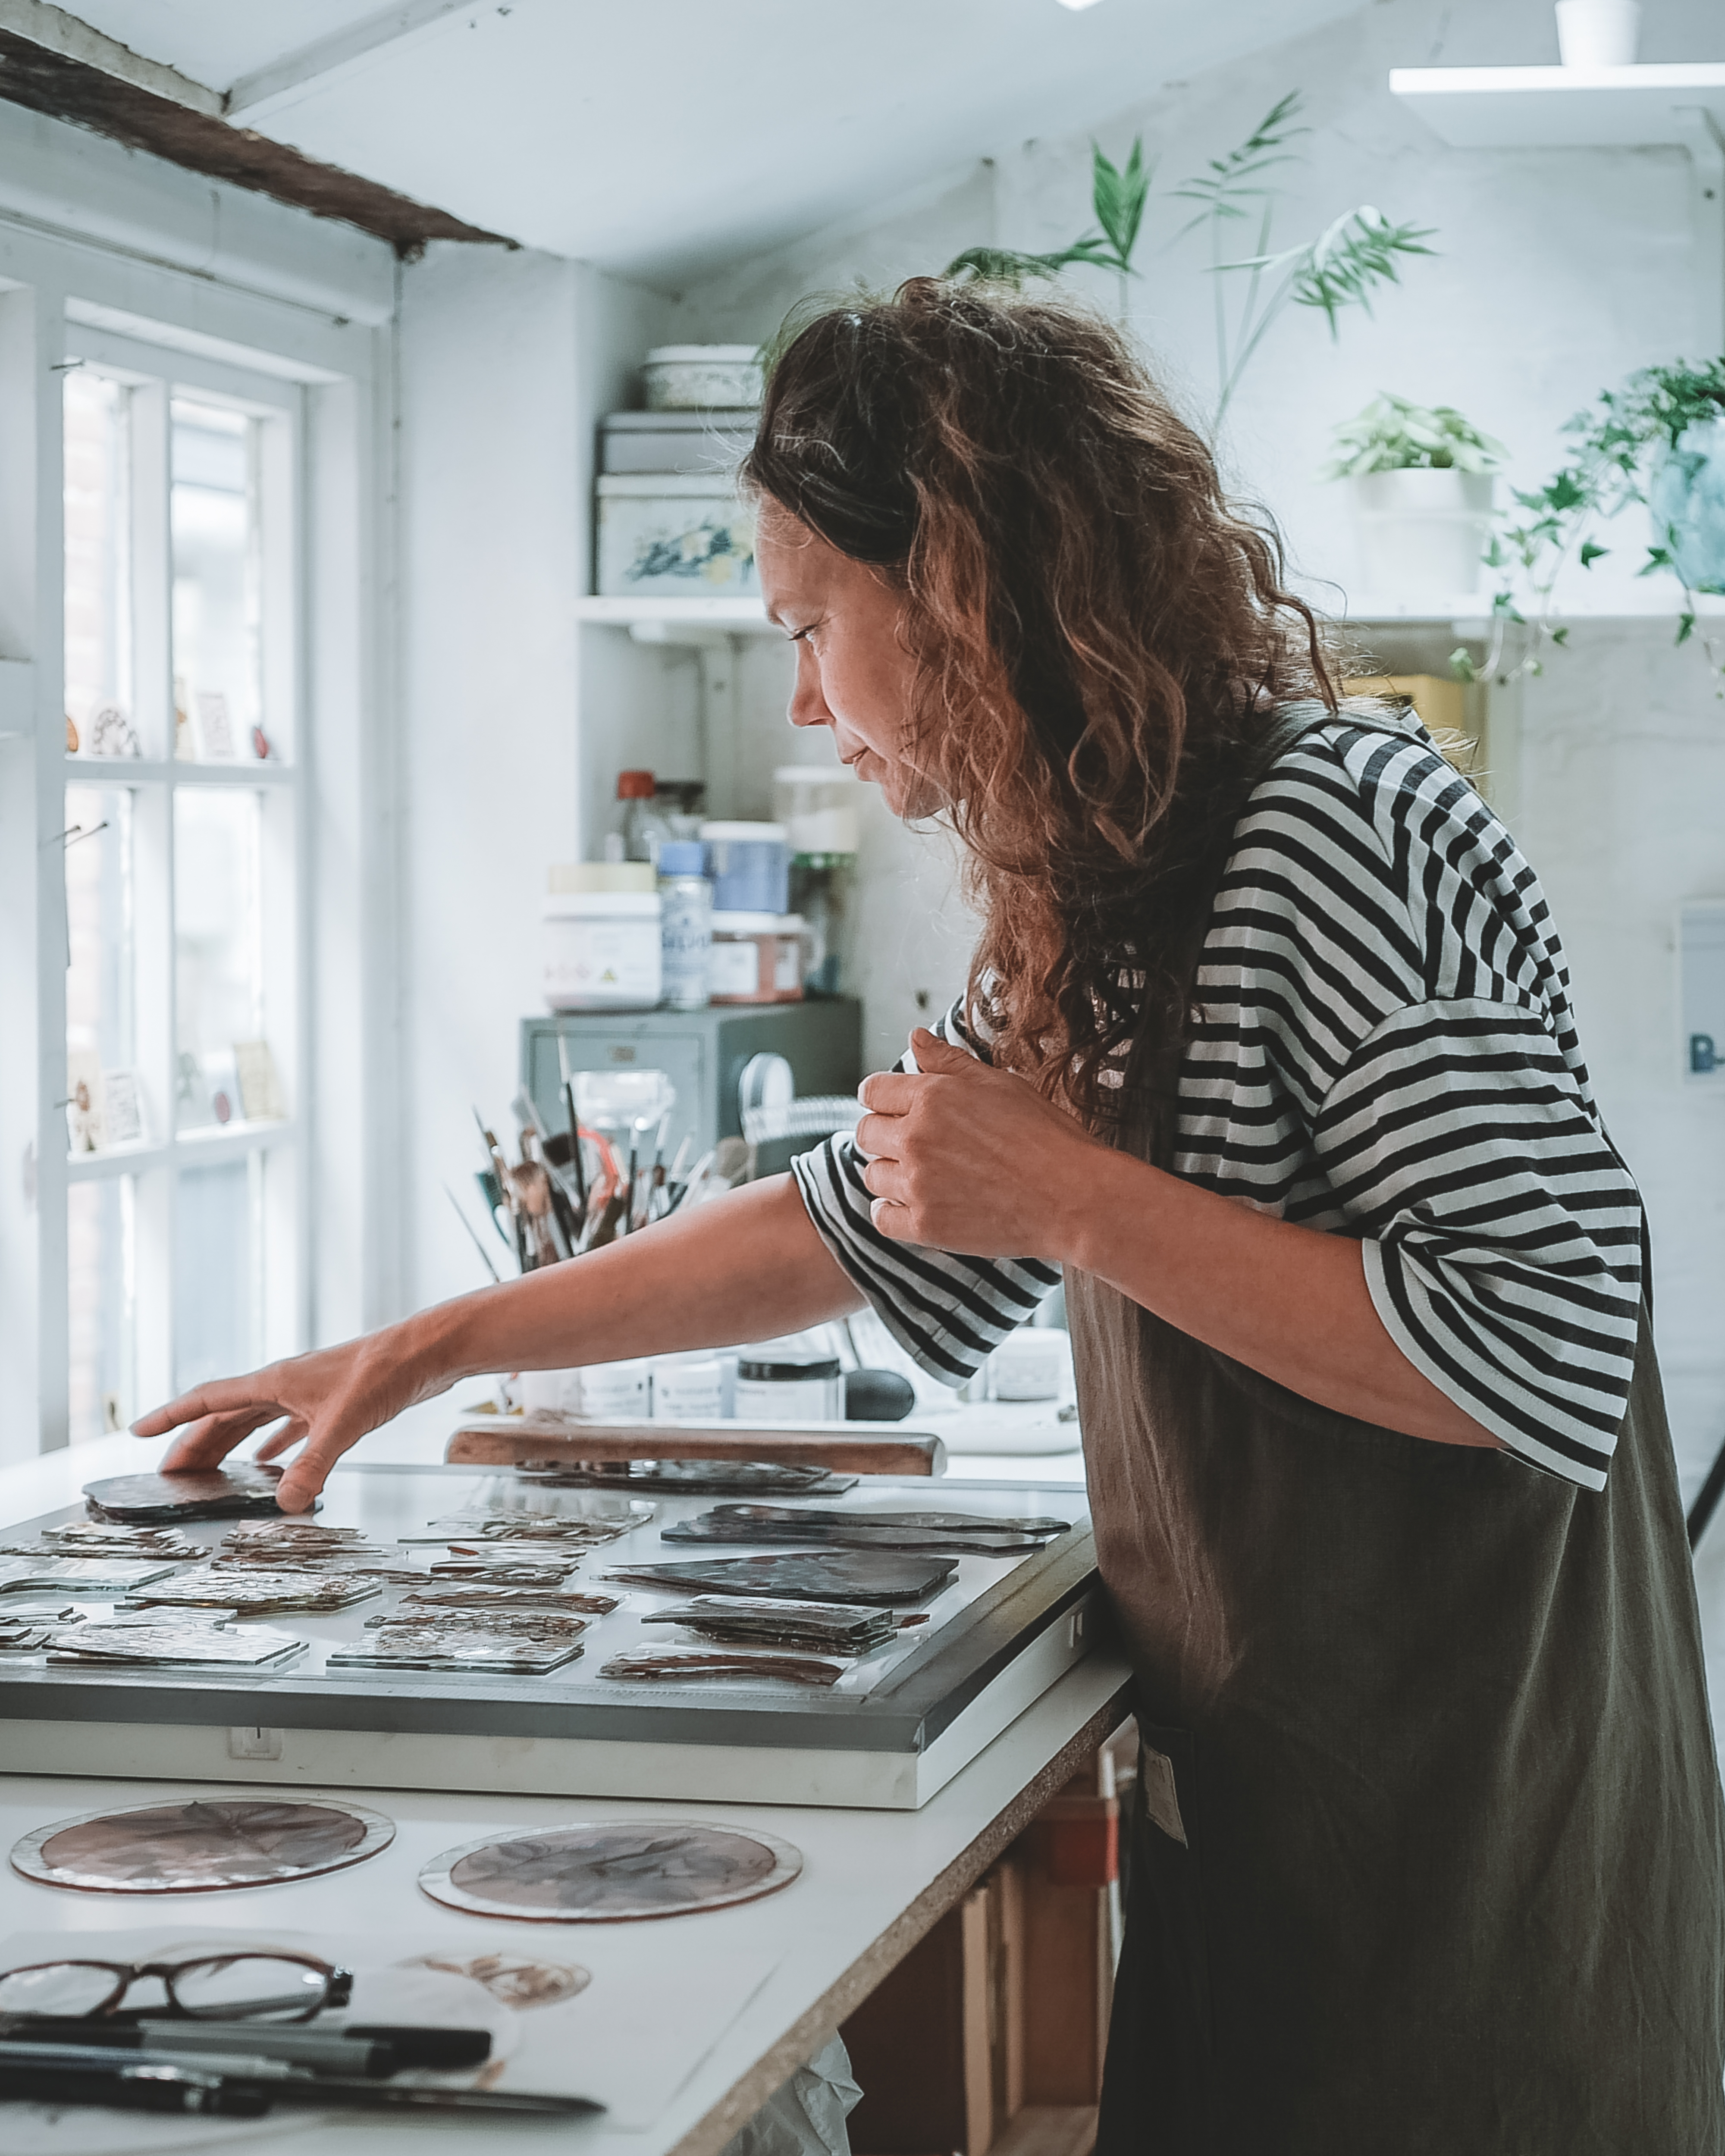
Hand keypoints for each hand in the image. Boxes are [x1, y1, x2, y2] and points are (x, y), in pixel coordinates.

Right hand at [130, 1326, 445, 1512]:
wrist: (426, 1351)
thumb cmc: (385, 1372)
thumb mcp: (345, 1423)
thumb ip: (314, 1466)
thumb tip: (285, 1505)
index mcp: (274, 1382)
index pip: (208, 1400)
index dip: (171, 1417)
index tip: (137, 1431)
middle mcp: (284, 1384)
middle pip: (225, 1416)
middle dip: (194, 1444)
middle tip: (169, 1474)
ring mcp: (308, 1391)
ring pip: (254, 1421)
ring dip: (229, 1446)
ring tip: (209, 1473)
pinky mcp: (332, 1401)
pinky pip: (289, 1426)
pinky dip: (274, 1446)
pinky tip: (270, 1464)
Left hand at [854, 1027, 1109, 1259]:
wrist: (1073, 1197)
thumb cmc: (1045, 1137)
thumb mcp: (999, 1085)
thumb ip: (949, 1062)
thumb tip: (914, 1037)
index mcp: (931, 1097)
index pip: (872, 1091)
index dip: (885, 1098)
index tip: (900, 1109)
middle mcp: (916, 1138)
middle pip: (866, 1133)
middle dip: (886, 1134)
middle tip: (921, 1144)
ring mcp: (917, 1184)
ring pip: (872, 1175)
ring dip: (892, 1173)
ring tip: (929, 1175)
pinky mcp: (925, 1225)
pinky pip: (882, 1217)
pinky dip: (895, 1211)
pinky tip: (924, 1203)